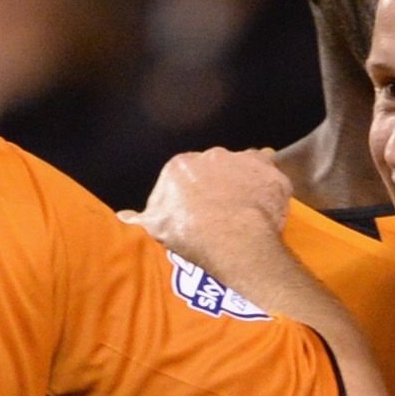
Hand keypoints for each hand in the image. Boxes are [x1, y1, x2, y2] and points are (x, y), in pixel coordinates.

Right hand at [137, 148, 293, 277]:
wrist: (235, 240)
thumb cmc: (191, 234)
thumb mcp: (156, 228)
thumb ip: (140, 218)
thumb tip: (123, 217)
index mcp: (180, 166)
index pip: (181, 177)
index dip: (186, 198)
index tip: (191, 217)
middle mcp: (212, 155)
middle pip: (212, 171)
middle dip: (214, 188)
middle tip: (218, 217)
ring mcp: (244, 161)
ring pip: (242, 170)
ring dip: (242, 186)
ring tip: (243, 214)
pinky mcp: (271, 173)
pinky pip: (269, 178)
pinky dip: (267, 190)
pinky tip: (265, 208)